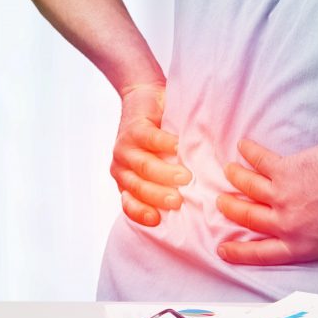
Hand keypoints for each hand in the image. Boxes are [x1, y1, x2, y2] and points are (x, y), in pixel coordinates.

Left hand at [110, 82, 191, 225]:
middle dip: (158, 196)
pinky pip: (150, 139)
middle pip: (139, 187)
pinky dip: (165, 144)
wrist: (141, 97)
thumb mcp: (157, 162)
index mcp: (127, 181)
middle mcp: (121, 167)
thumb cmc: (156, 137)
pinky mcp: (134, 128)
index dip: (141, 212)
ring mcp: (125, 147)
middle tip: (178, 201)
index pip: (129, 204)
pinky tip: (179, 146)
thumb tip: (196, 202)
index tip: (157, 220)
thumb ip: (166, 181)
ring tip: (185, 177)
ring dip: (164, 173)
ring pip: (144, 166)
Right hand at [215, 138, 317, 301]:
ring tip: (228, 173)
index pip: (262, 254)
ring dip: (236, 180)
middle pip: (248, 217)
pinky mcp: (286, 168)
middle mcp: (286, 221)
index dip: (240, 253)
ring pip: (248, 187)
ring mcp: (282, 192)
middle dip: (231, 210)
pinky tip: (244, 146)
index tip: (224, 249)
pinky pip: (261, 160)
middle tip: (221, 203)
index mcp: (301, 244)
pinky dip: (250, 152)